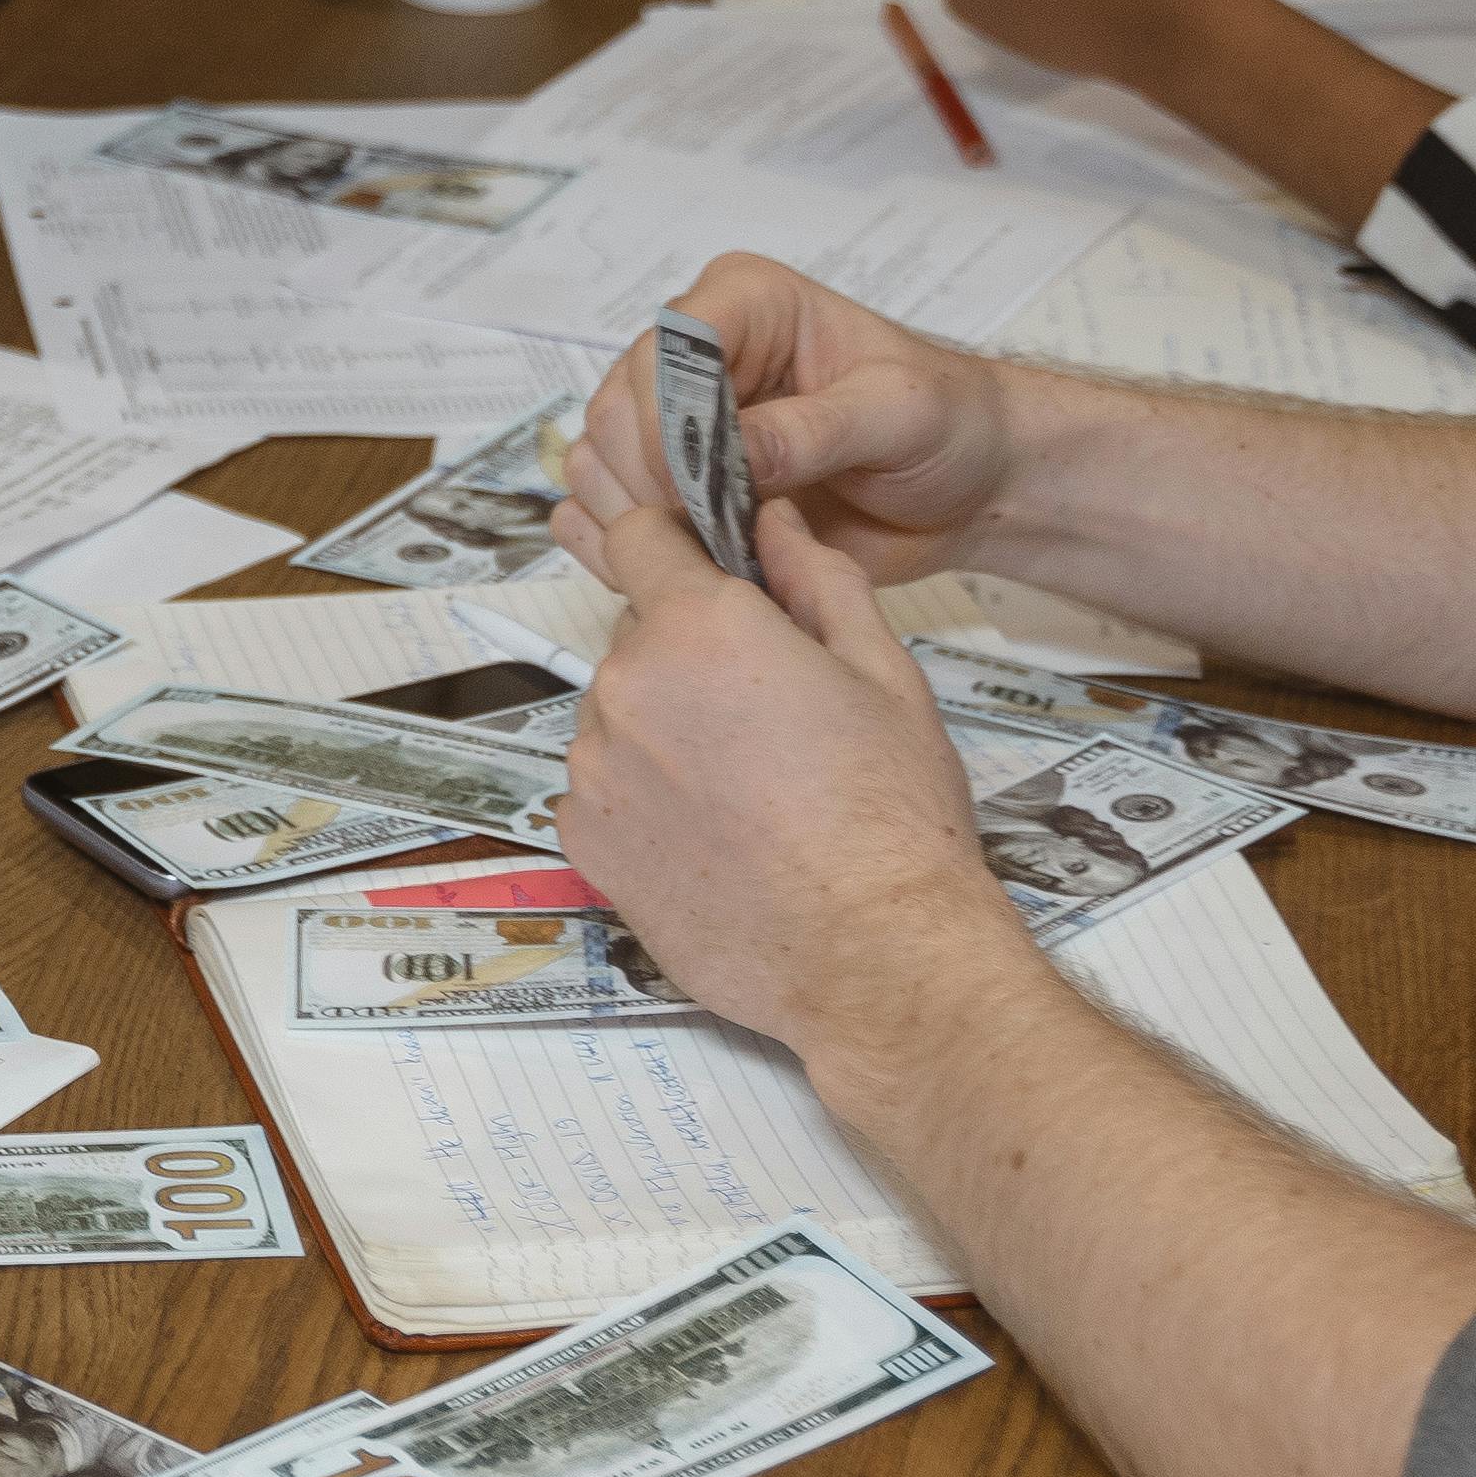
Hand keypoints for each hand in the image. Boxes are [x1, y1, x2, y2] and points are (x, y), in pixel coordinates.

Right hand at [552, 251, 1016, 582]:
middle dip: (652, 480)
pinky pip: (607, 508)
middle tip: (713, 532)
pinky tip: (688, 562)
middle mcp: (700, 357)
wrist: (969, 484)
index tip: (700, 488)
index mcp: (747, 305)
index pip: (665, 349)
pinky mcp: (677, 483)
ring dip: (637, 517)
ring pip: (599, 461)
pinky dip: (627, 544)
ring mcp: (680, 423)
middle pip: (616, 409)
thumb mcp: (899, 412)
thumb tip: (732, 456)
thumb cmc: (949, 423)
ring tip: (714, 549)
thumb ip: (814, 429)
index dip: (668, 422)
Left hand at [553, 487, 1022, 1060]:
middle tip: (766, 712)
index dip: (673, 544)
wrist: (872, 956)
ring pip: (619, 714)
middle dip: (690, 654)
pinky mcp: (583, 841)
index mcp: (699, 627)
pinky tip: (715, 834)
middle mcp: (626, 687)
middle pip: (638, 636)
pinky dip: (644, 798)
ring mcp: (594, 769)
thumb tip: (775, 520)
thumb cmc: (892, 816)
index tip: (708, 573)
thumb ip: (817, 579)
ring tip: (749, 789)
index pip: (639, 535)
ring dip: (665, 730)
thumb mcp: (884, 671)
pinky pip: (603, 789)